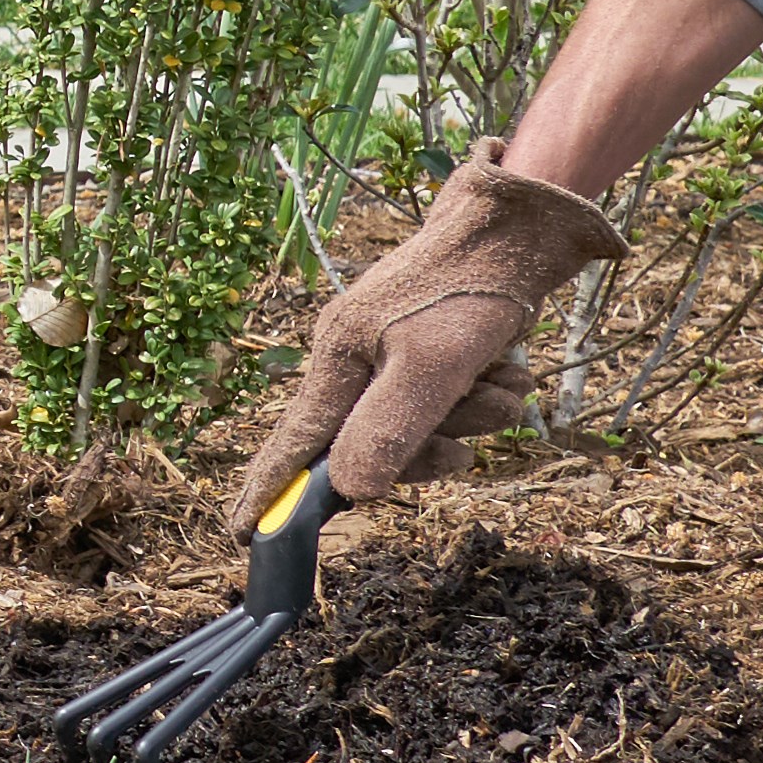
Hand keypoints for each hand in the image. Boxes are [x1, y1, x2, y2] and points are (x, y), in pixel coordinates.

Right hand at [240, 156, 628, 505]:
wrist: (520, 228)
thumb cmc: (469, 288)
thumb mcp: (432, 365)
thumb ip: (389, 429)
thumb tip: (350, 492)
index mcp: (338, 359)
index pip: (295, 440)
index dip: (270, 490)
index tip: (242, 534)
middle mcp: (356, 360)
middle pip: (376, 445)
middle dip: (431, 446)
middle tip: (464, 437)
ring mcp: (391, 356)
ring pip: (424, 427)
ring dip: (473, 417)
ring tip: (503, 383)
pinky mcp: (428, 353)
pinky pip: (450, 405)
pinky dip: (484, 397)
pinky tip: (506, 372)